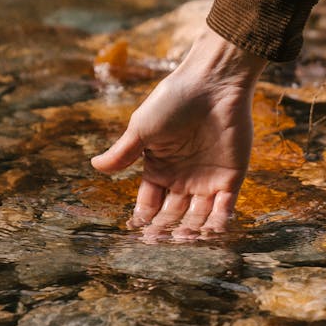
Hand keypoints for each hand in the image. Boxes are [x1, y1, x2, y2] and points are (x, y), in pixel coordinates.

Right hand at [91, 28, 266, 238]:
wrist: (212, 84)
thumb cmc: (174, 101)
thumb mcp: (142, 128)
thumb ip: (123, 152)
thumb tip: (93, 167)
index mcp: (159, 169)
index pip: (150, 203)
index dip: (144, 218)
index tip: (138, 232)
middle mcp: (183, 179)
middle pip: (174, 214)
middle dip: (168, 229)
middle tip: (161, 241)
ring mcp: (208, 180)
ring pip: (200, 215)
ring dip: (193, 230)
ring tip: (184, 239)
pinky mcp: (232, 177)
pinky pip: (226, 207)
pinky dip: (219, 221)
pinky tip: (210, 231)